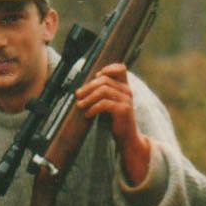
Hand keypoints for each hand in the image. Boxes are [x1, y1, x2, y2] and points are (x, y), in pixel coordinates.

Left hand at [74, 63, 152, 186]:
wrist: (126, 137)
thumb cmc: (114, 119)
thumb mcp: (108, 103)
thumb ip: (102, 93)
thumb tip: (82, 88)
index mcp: (124, 86)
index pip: (120, 68)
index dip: (107, 69)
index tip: (95, 77)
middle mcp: (127, 90)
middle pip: (104, 80)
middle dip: (88, 87)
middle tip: (78, 95)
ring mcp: (126, 100)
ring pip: (103, 91)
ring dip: (88, 98)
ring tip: (80, 105)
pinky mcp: (124, 110)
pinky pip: (105, 104)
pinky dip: (93, 108)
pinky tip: (87, 114)